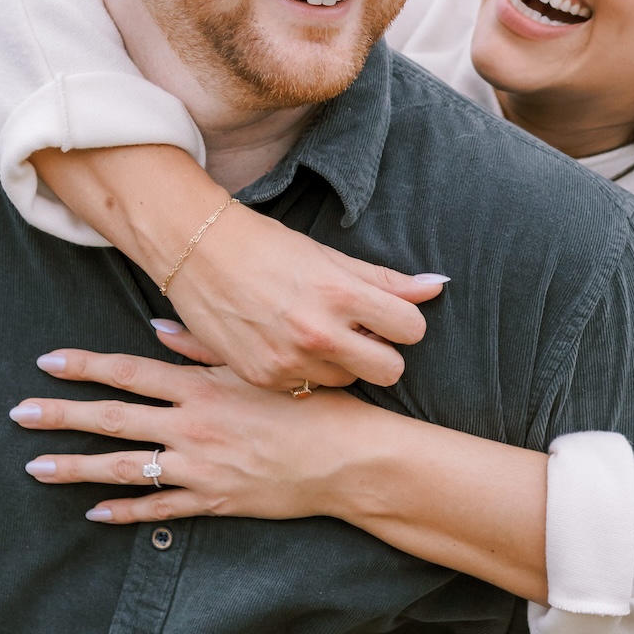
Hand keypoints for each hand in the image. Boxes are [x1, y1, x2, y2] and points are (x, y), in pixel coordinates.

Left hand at [13, 349, 383, 524]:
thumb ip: (204, 348)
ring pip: (122, 469)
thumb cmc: (312, 404)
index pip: (129, 372)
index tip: (47, 362)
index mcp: (201, 388)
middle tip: (19, 414)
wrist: (347, 461)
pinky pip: (157, 508)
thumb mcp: (258, 366)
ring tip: (35, 467)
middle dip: (61, 416)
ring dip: (75, 468)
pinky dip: (123, 511)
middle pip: (112, 420)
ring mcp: (198, 468)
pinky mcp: (212, 500)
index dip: (85, 366)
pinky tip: (92, 512)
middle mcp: (190, 428)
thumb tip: (156, 329)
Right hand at [160, 200, 443, 389]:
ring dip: (342, 363)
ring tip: (315, 332)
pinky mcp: (264, 378)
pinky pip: (307, 387)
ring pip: (348, 381)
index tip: (386, 315)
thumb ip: (384, 280)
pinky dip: (304, 370)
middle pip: (390, 371)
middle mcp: (318, 334)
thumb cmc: (266, 245)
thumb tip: (438, 285)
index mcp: (340, 295)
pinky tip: (286, 342)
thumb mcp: (329, 257)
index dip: (402, 322)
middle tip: (359, 332)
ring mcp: (289, 361)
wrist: (195, 252)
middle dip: (381, 352)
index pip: (411, 329)